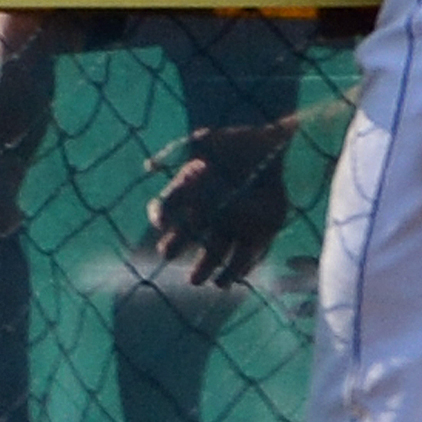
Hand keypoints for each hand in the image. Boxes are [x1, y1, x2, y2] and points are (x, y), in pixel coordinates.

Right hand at [144, 120, 297, 287]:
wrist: (273, 143)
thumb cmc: (236, 141)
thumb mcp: (205, 140)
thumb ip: (178, 152)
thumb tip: (148, 167)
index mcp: (193, 194)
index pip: (166, 209)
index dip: (160, 215)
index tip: (160, 220)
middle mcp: (210, 214)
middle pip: (186, 238)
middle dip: (174, 248)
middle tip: (167, 254)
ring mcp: (235, 225)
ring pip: (217, 254)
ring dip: (207, 269)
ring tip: (203, 281)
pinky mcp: (262, 231)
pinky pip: (250, 255)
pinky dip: (242, 266)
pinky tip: (234, 273)